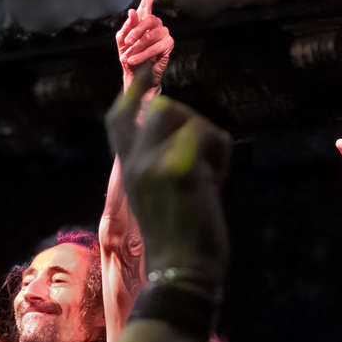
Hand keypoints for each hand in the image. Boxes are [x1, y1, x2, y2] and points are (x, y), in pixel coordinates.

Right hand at [104, 65, 229, 292]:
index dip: (136, 89)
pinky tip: (218, 183)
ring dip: (208, 140)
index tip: (150, 65)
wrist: (182, 275)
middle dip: (190, 118)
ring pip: (186, 116)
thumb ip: (167, 164)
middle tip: (207, 147)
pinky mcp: (179, 167)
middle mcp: (136, 162)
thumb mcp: (164, 197)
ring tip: (212, 175)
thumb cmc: (181, 244)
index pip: (119, 118)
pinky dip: (221, 155)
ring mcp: (155, 162)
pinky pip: (208, 134)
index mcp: (130, 170)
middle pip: (161, 107)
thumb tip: (190, 137)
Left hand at [116, 0, 172, 92]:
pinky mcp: (168, 45)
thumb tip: (132, 12)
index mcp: (143, 18)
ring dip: (138, 46)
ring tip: (129, 56)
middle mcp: (155, 24)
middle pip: (148, 19)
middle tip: (126, 44)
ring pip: (151, 34)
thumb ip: (126, 27)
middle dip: (135, 32)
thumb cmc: (129, 57)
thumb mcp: (122, 41)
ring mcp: (163, 34)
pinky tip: (135, 59)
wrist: (137, 77)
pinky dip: (144, 53)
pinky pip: (157, 45)